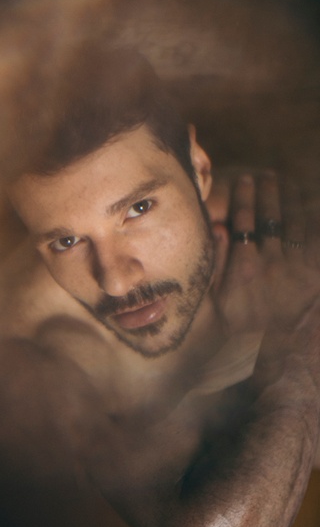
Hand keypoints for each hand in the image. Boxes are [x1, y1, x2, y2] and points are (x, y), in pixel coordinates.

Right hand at [213, 171, 319, 341]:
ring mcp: (295, 269)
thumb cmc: (238, 323)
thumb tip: (218, 228)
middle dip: (268, 193)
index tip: (244, 179)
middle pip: (270, 218)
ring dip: (291, 200)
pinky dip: (313, 222)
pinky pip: (314, 242)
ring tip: (288, 183)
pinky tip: (311, 207)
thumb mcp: (217, 297)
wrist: (270, 350)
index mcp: (245, 266)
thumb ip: (217, 261)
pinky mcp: (313, 276)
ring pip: (294, 224)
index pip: (244, 221)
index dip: (244, 197)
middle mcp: (271, 263)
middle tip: (267, 176)